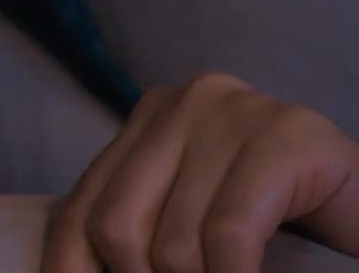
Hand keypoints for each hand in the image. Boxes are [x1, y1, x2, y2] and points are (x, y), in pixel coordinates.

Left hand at [43, 73, 358, 271]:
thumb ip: (142, 237)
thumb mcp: (191, 225)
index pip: (80, 209)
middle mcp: (182, 103)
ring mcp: (236, 111)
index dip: (69, 271)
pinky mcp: (288, 136)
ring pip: (174, 241)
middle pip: (116, 224)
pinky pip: (230, 234)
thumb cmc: (283, 224)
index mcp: (147, 120)